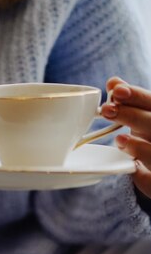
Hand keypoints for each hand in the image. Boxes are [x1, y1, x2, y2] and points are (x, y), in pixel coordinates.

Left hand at [102, 77, 150, 198]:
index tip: (115, 91)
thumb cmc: (147, 135)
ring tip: (118, 138)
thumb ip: (127, 99)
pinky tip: (131, 165)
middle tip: (105, 111)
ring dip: (137, 145)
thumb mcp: (140, 115)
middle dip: (130, 116)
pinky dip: (142, 171)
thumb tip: (113, 82)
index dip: (135, 95)